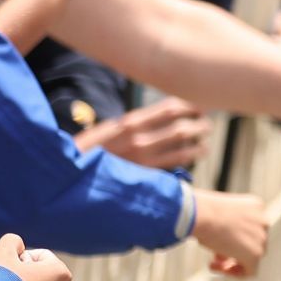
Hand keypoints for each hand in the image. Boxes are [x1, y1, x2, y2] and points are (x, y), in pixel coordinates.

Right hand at [75, 98, 210, 170]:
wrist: (73, 175)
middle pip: (180, 125)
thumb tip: (161, 117)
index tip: (199, 106)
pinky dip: (190, 156)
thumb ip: (134, 124)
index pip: (168, 108)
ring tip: (205, 140)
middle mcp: (138, 137)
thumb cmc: (91, 151)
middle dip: (198, 123)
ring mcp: (142, 157)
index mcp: (129, 122)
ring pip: (182, 145)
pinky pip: (176, 163)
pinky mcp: (145, 175)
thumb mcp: (109, 130)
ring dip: (199, 141)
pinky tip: (197, 153)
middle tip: (207, 123)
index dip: (189, 105)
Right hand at [193, 190, 269, 277]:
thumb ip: (227, 228)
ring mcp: (261, 238)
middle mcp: (263, 221)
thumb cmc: (200, 211)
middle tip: (215, 257)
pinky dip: (236, 274)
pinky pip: (250, 272)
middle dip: (233, 251)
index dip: (234, 238)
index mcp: (255, 207)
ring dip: (233, 263)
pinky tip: (219, 270)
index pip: (250, 228)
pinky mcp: (255, 254)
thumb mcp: (216, 215)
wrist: (201, 214)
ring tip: (213, 263)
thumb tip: (225, 248)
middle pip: (252, 243)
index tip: (218, 243)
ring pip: (252, 257)